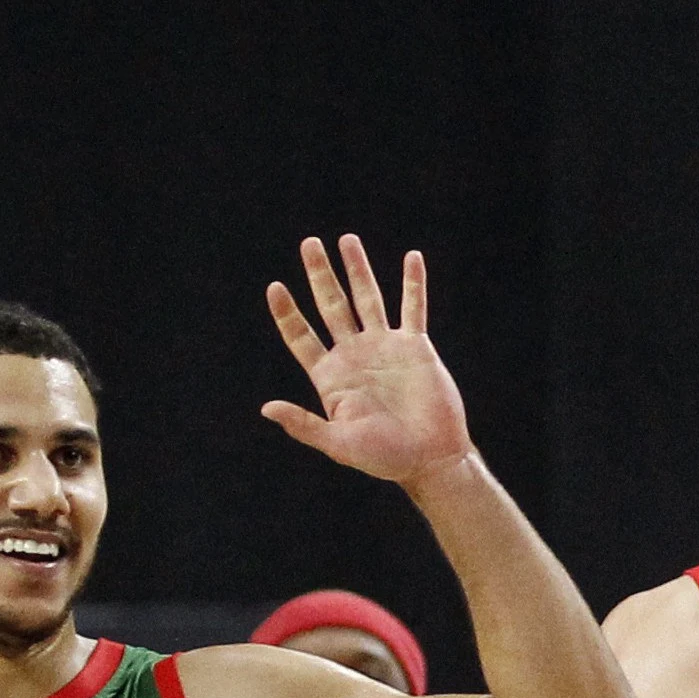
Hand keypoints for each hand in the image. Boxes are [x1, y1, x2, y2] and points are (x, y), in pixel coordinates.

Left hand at [261, 235, 471, 486]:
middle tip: (309, 243)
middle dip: (320, 274)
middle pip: (331, 305)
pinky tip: (412, 257)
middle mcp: (354, 355)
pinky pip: (414, 308)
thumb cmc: (385, 458)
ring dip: (358, 269)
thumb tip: (266, 408)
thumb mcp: (339, 444)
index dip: (287, 313)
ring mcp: (385, 348)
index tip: (275, 287)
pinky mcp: (416, 347)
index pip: (301, 336)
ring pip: (368, 298)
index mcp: (331, 376)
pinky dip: (413, 283)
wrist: (432, 458)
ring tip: (347, 239)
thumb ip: (304, 425)